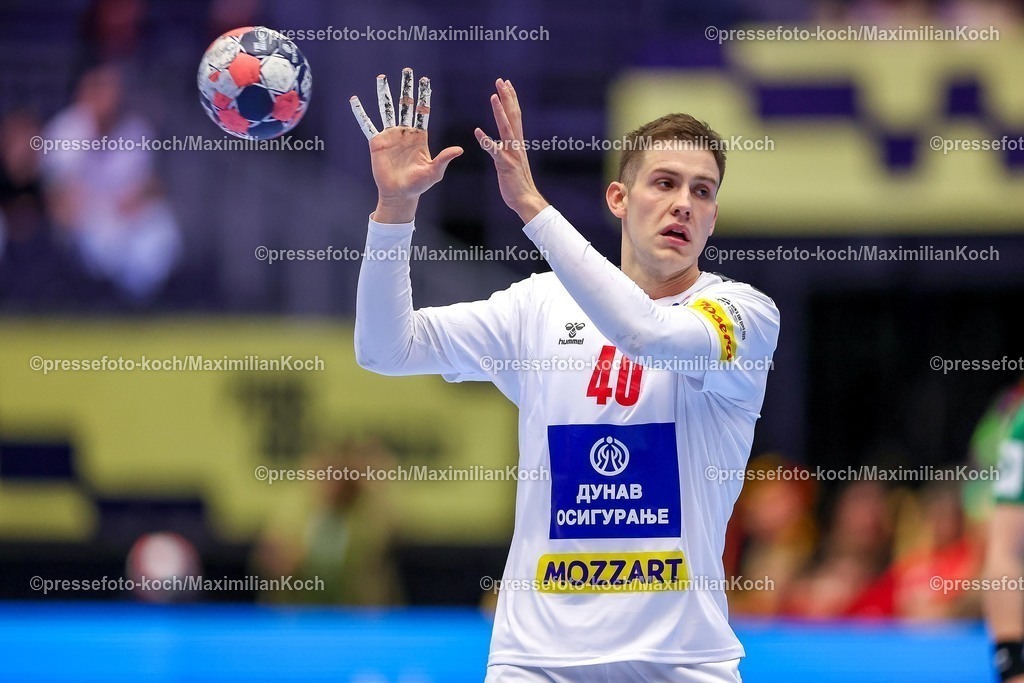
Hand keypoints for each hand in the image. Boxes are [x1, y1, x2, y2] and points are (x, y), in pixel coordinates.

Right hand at [350, 68, 462, 222]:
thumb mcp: (434, 172)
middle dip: (407, 88)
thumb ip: (444, 159)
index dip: (424, 95)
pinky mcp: (376, 142)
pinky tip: (354, 100)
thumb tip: (460, 149)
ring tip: (382, 77)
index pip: (422, 111)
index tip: (425, 80)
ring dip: (385, 93)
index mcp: (420, 136)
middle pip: (405, 104)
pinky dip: (360, 112)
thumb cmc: (418, 185)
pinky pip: (367, 124)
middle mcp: (405, 132)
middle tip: (407, 70)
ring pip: (387, 109)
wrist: (400, 194)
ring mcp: (390, 135)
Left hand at [475, 78, 548, 223]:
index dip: (511, 99)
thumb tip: (504, 139)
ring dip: (500, 112)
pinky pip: (494, 151)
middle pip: (513, 116)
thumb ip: (508, 148)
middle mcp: (516, 144)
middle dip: (507, 97)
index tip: (506, 84)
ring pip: (506, 128)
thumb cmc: (517, 182)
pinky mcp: (505, 165)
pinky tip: (477, 131)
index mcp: (517, 142)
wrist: (525, 199)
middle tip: (501, 80)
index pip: (515, 115)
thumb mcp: (513, 160)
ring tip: (494, 96)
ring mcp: (512, 154)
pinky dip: (486, 141)